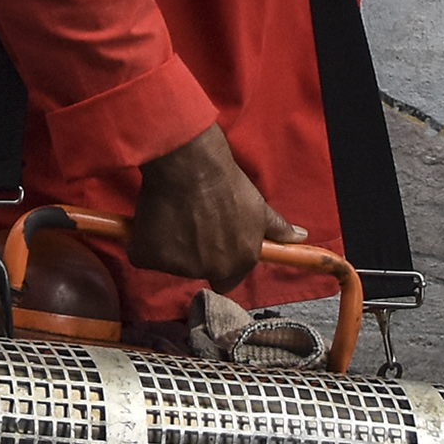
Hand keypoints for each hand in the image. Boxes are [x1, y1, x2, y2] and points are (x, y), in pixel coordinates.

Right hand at [124, 124, 303, 289]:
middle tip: (188, 222)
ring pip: (169, 262)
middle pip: (197, 269)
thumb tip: (301, 238)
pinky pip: (141, 253)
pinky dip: (142, 240)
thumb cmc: (227, 181)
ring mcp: (179, 266)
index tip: (209, 242)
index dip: (218, 260)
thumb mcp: (257, 204)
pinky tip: (151, 216)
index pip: (228, 279)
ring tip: (173, 212)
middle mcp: (211, 269)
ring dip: (168, 244)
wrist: (190, 164)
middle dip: (192, 251)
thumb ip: (276, 228)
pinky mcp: (150, 256)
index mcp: (240, 260)